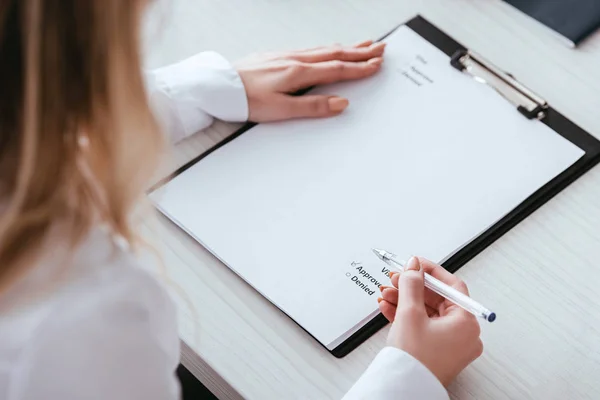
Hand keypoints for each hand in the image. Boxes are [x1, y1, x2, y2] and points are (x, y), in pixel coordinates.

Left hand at [234, 40, 384, 121]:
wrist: (220, 87)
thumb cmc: (248, 101)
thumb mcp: (282, 110)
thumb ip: (313, 107)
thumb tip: (341, 103)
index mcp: (299, 72)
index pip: (337, 69)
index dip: (359, 68)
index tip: (377, 65)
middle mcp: (295, 59)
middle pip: (334, 53)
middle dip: (359, 51)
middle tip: (380, 48)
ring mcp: (286, 55)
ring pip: (323, 48)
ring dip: (345, 46)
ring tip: (362, 44)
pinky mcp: (276, 56)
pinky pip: (310, 49)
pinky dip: (327, 48)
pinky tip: (328, 49)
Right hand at [378, 257, 482, 386]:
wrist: (403, 390)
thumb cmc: (414, 360)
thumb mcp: (410, 313)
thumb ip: (412, 284)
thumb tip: (415, 266)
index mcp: (467, 323)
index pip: (452, 286)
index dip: (431, 272)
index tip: (415, 263)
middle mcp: (464, 334)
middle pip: (438, 299)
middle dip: (412, 288)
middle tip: (396, 278)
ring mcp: (451, 344)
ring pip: (428, 312)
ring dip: (405, 301)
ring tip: (387, 294)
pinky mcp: (438, 351)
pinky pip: (424, 326)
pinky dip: (407, 316)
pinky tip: (390, 308)